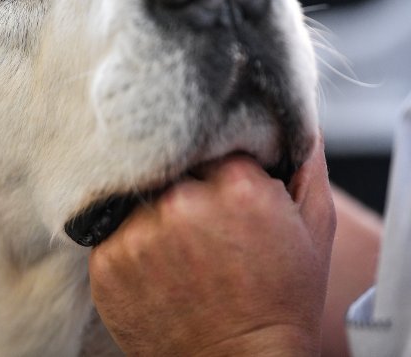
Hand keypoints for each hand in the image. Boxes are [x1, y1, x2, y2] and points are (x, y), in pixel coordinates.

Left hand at [88, 137, 335, 355]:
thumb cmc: (279, 299)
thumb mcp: (312, 228)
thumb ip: (304, 164)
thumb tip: (289, 120)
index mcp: (237, 186)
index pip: (211, 143)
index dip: (215, 166)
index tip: (219, 187)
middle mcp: (181, 203)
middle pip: (169, 165)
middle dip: (181, 184)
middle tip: (196, 220)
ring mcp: (139, 234)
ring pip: (137, 197)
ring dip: (152, 213)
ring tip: (176, 248)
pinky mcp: (106, 262)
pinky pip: (111, 229)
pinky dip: (129, 242)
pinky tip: (155, 266)